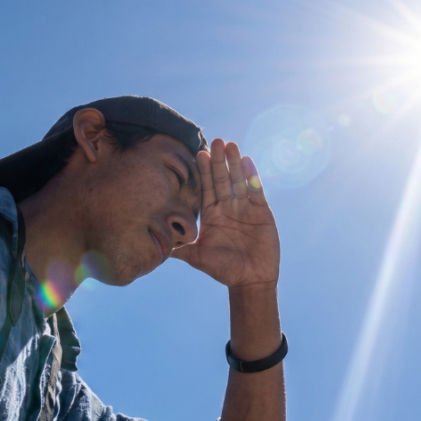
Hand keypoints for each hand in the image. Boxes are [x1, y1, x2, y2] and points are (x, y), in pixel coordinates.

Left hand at [172, 138, 279, 288]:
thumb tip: (158, 246)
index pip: (206, 189)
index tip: (199, 154)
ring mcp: (245, 209)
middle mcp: (227, 209)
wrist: (251, 280)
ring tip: (231, 146)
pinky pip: (256, 192)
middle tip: (216, 140)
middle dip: (218, 161)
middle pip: (222, 180)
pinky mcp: (262, 213)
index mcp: (212, 216)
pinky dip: (252, 177)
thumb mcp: (199, 258)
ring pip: (238, 182)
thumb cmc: (224, 270)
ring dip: (235, 164)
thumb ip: (182, 249)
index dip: (203, 172)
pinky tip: (248, 162)